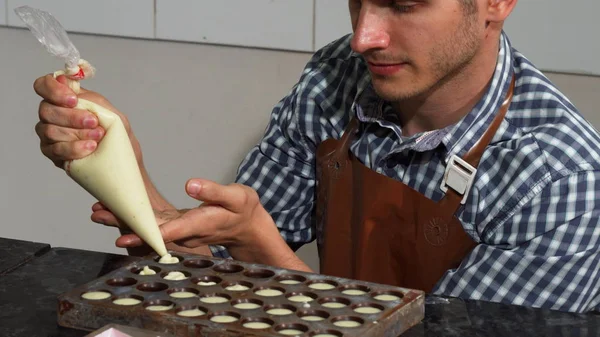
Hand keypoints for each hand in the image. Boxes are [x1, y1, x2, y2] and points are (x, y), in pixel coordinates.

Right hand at [33, 74, 139, 167]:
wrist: (120, 155)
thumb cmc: (113, 130)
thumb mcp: (107, 110)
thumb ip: (88, 99)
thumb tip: (68, 84)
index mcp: (63, 98)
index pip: (43, 85)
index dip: (53, 90)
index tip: (74, 100)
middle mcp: (51, 114)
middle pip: (46, 110)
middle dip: (72, 117)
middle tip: (93, 121)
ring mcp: (48, 133)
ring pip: (49, 131)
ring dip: (77, 133)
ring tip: (98, 135)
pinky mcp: (51, 152)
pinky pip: (55, 150)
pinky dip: (74, 148)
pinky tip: (90, 147)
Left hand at [93, 178, 290, 263]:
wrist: (248, 227)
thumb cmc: (243, 209)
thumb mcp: (237, 196)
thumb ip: (213, 191)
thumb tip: (189, 184)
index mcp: (198, 224)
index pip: (168, 232)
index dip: (145, 235)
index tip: (123, 237)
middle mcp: (185, 232)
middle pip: (150, 232)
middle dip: (123, 225)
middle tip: (98, 214)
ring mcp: (180, 231)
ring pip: (148, 229)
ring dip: (124, 221)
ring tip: (98, 210)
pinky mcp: (178, 226)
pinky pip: (153, 224)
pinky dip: (135, 218)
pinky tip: (119, 208)